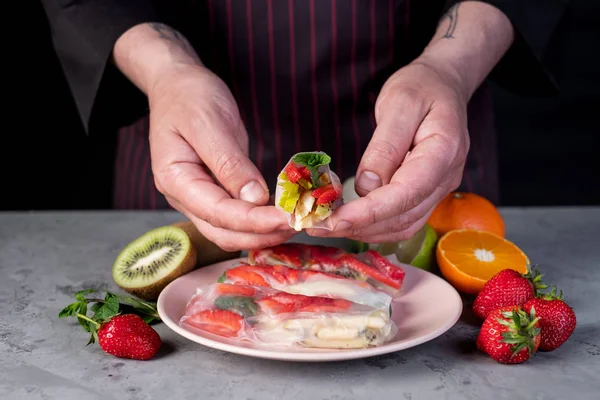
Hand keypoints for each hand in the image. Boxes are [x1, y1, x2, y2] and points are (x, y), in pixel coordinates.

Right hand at [148, 65, 294, 249]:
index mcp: (175, 179)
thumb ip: (230, 162)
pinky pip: (235, 216)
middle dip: (260, 234)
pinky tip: (280, 215)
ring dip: (261, 233)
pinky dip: (258, 221)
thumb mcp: (209, 122)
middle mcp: (182, 196)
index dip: (253, 221)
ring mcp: (196, 198)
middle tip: (298, 224)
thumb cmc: (188, 96)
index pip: (217, 213)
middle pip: (222, 232)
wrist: (177, 84)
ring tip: (294, 222)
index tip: (286, 219)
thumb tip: (254, 198)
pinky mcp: (213, 192)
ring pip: (229, 231)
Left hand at [310, 59, 469, 242]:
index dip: (369, 212)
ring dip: (364, 231)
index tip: (334, 221)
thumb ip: (384, 146)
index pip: (406, 193)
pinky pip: (403, 220)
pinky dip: (374, 226)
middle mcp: (446, 178)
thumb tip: (365, 187)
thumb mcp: (399, 104)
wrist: (442, 85)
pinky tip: (349, 222)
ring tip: (325, 225)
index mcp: (444, 151)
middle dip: (358, 226)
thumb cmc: (420, 87)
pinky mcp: (427, 194)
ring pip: (403, 225)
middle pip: (403, 216)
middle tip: (315, 225)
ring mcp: (439, 189)